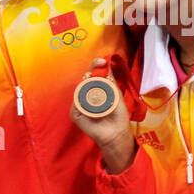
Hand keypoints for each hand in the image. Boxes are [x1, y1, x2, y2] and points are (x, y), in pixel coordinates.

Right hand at [69, 57, 136, 173]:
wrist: (116, 133)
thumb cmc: (118, 116)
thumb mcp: (116, 94)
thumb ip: (110, 81)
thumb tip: (107, 64)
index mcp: (95, 90)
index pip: (92, 75)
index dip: (95, 66)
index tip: (102, 60)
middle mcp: (86, 96)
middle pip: (84, 80)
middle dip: (91, 70)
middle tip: (99, 63)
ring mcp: (79, 105)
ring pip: (80, 90)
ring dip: (87, 83)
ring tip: (96, 80)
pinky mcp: (75, 114)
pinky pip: (76, 104)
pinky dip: (83, 100)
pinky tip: (91, 100)